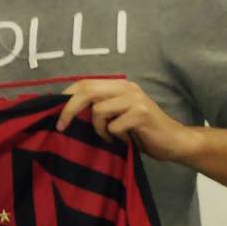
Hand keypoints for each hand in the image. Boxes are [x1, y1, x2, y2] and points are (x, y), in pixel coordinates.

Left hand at [56, 78, 198, 162]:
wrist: (173, 142)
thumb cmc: (141, 133)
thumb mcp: (116, 117)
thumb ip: (98, 109)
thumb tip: (65, 112)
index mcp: (119, 86)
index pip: (85, 83)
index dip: (66, 96)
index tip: (53, 112)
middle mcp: (126, 88)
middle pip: (87, 90)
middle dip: (69, 109)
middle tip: (61, 127)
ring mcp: (135, 99)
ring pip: (98, 110)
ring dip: (99, 129)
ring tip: (111, 137)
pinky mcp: (142, 113)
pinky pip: (113, 126)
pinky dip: (114, 137)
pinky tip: (126, 140)